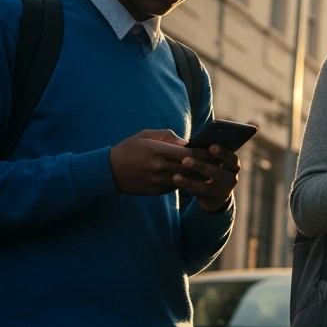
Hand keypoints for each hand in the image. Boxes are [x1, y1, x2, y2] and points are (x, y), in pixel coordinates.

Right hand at [109, 130, 237, 212]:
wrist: (107, 172)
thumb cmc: (129, 149)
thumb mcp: (145, 135)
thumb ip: (168, 136)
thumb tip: (187, 142)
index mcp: (159, 151)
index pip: (189, 153)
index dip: (204, 153)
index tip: (215, 150)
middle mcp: (160, 167)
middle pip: (191, 167)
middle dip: (205, 164)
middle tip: (219, 162)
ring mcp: (158, 181)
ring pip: (186, 179)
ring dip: (197, 175)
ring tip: (210, 171)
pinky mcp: (156, 191)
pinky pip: (176, 186)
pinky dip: (185, 182)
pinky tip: (193, 178)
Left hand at [175, 143, 241, 213]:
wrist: (215, 196)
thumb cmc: (211, 170)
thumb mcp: (214, 162)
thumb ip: (206, 154)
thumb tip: (187, 144)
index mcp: (233, 166)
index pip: (232, 159)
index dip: (223, 153)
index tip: (211, 147)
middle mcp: (231, 179)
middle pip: (218, 173)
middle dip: (201, 167)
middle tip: (185, 160)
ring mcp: (223, 192)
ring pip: (207, 186)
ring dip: (191, 180)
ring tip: (176, 175)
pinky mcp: (212, 201)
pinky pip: (199, 194)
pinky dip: (188, 186)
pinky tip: (177, 179)